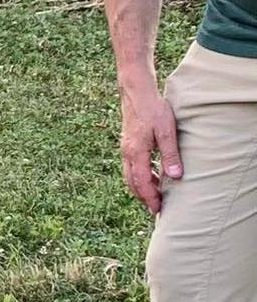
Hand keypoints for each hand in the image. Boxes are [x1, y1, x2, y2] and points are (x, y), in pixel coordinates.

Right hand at [119, 88, 182, 213]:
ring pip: (129, 175)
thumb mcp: (166, 132)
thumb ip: (170, 155)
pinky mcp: (127, 144)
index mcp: (136, 152)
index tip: (158, 209)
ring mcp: (125, 149)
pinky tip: (151, 175)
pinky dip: (139, 176)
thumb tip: (176, 177)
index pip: (141, 182)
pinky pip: (130, 166)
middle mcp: (127, 153)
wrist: (136, 93)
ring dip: (140, 187)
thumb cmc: (153, 110)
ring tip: (155, 195)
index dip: (150, 197)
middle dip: (143, 197)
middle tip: (155, 208)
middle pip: (132, 182)